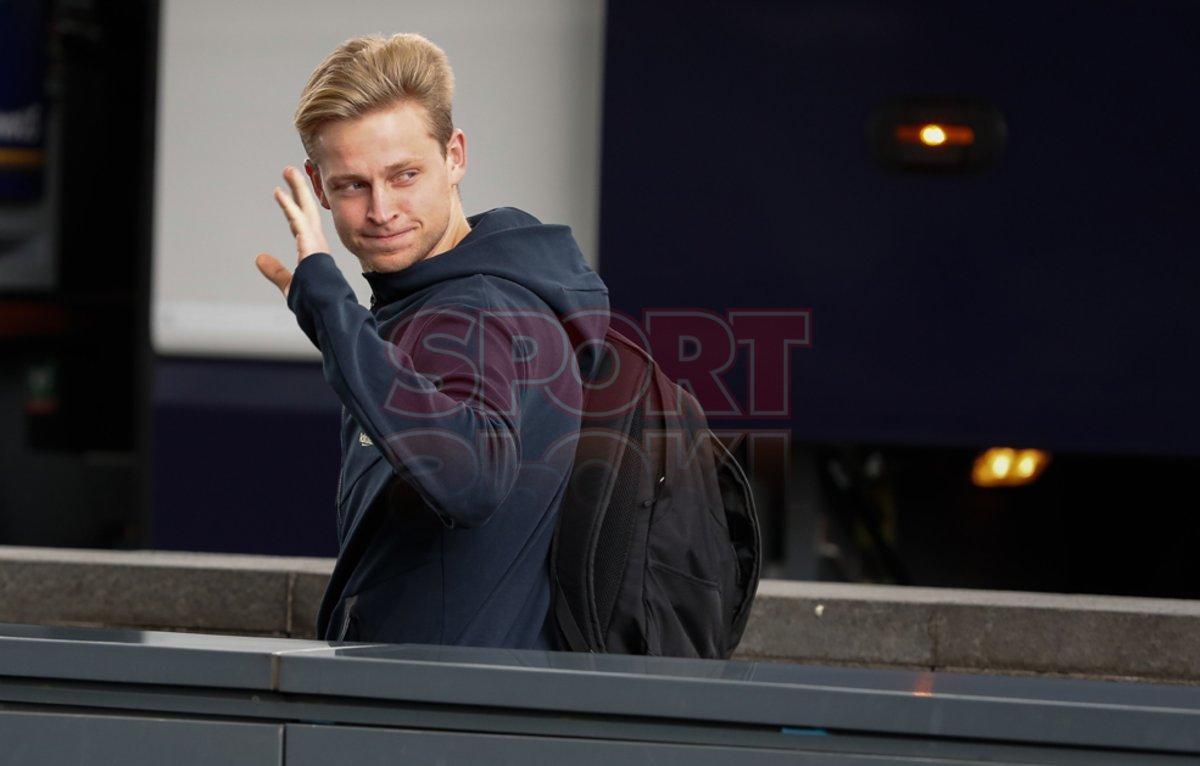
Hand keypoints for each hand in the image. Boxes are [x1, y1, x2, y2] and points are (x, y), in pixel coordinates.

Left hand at [255, 165, 330, 299]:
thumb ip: (275, 271)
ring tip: (287, 171)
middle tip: (289, 171)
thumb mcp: (288, 284)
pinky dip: (288, 206)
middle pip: (306, 210)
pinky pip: (298, 220)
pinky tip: (279, 193)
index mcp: (312, 251)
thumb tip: (259, 258)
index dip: (290, 208)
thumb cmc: (313, 302)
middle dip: (298, 190)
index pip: (300, 224)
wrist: (327, 311)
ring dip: (296, 189)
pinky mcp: (311, 244)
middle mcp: (316, 243)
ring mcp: (315, 242)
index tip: (282, 194)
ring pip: (304, 209)